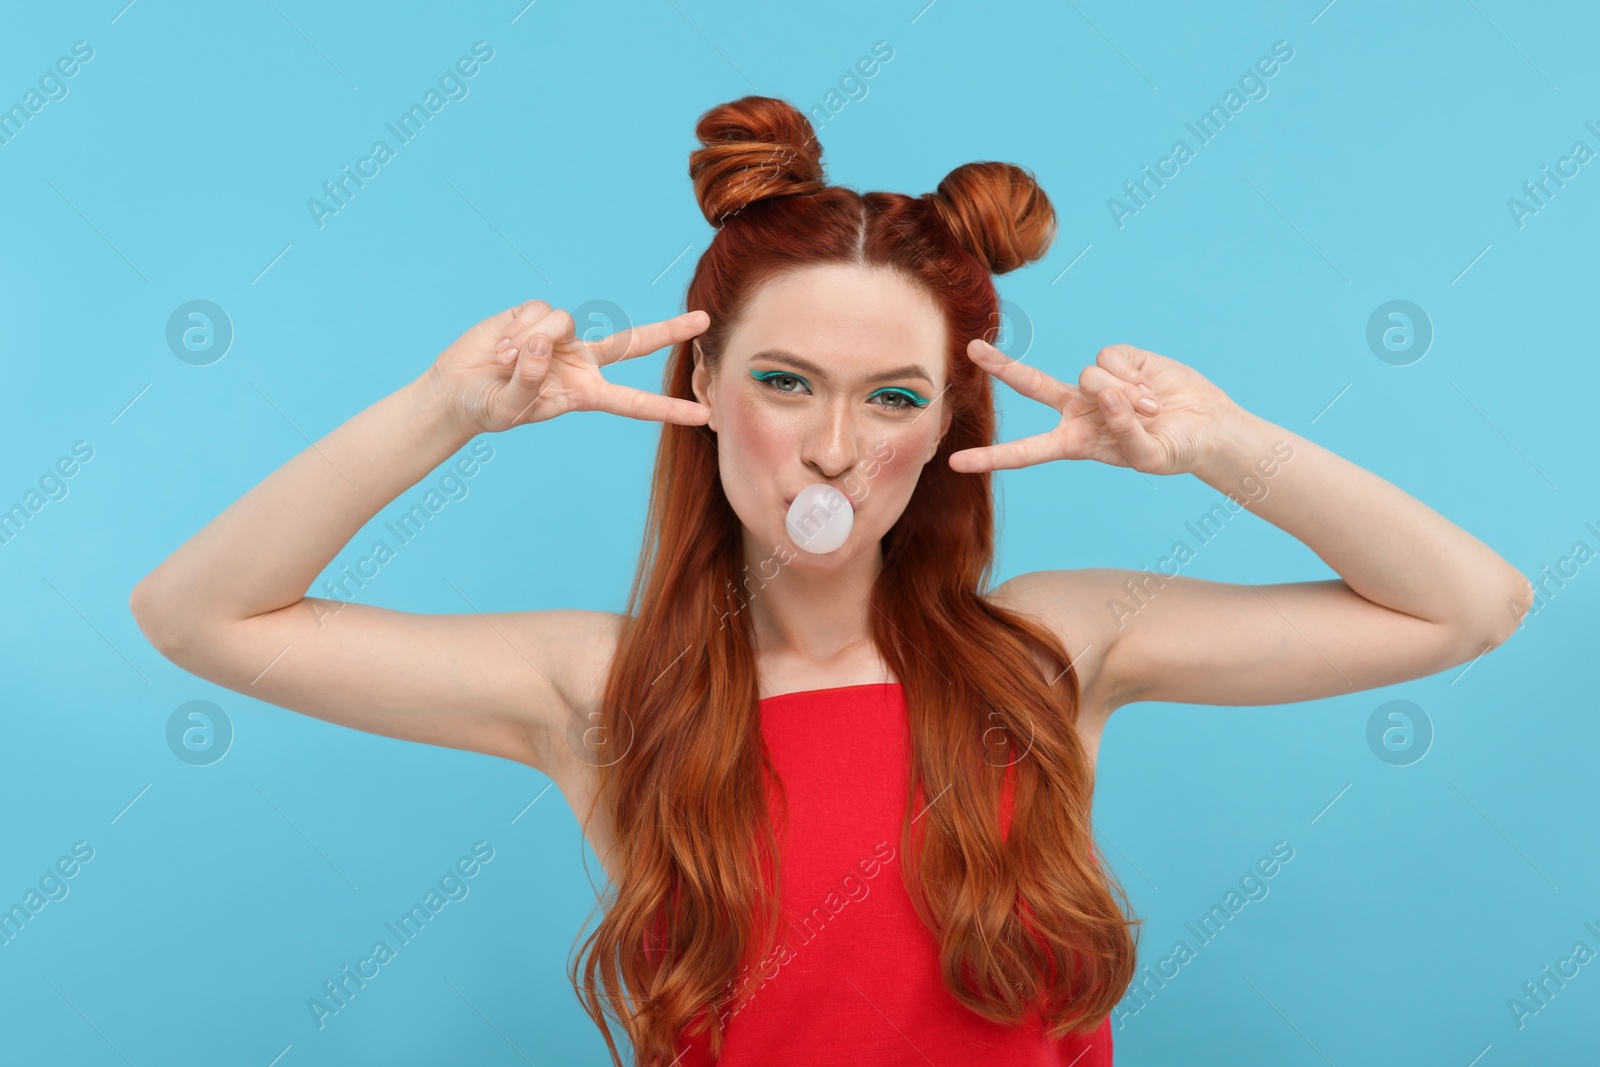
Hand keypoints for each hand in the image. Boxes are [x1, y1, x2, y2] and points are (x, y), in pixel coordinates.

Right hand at [423, 300, 712, 433]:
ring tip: (505, 361)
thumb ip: (528, 381)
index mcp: (585, 393)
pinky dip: (517, 329)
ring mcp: (561, 336)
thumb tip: (543, 343)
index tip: (702, 415)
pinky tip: (501, 345)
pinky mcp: (536, 314)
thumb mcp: (508, 408)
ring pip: (564, 324)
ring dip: (530, 342)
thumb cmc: (488, 408)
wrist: (458, 389)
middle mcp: (582, 361)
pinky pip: (537, 312)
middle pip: (633, 344)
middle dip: (669, 331)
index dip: (667, 408)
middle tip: (704, 320)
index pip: (633, 402)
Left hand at [947, 341, 1241, 475]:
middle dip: (1002, 366)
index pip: (1025, 451)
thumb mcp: (1147, 456)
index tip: (956, 463)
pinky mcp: (1120, 359)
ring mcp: (1096, 382)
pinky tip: (1153, 388)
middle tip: (973, 349)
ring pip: (1089, 375)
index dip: (992, 457)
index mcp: (1073, 442)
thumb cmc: (1173, 451)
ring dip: (1126, 395)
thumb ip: (1122, 430)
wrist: (1205, 426)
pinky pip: (1112, 359)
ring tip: (1152, 410)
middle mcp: (1077, 408)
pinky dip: (1134, 377)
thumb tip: (1104, 392)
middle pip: (1030, 384)